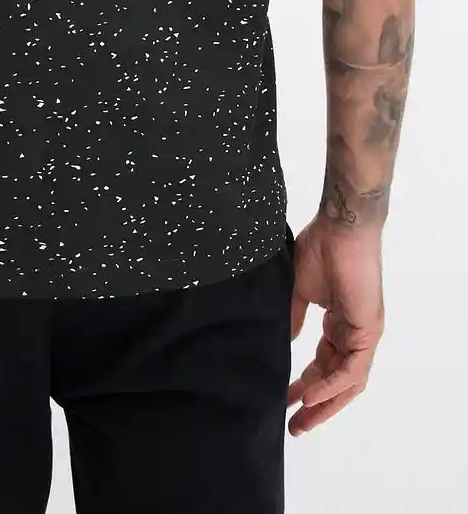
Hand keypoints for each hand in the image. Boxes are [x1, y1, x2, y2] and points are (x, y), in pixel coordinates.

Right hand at [287, 216, 384, 434]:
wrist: (340, 227)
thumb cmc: (320, 248)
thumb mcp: (299, 289)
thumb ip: (294, 317)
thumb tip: (285, 341)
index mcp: (339, 324)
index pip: (324, 365)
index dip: (305, 385)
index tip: (285, 400)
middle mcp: (354, 334)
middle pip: (338, 382)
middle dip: (316, 406)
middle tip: (294, 425)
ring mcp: (364, 335)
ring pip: (348, 383)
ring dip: (324, 404)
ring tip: (301, 420)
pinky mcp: (367, 331)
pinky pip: (351, 370)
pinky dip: (331, 385)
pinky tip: (310, 395)